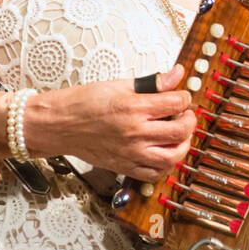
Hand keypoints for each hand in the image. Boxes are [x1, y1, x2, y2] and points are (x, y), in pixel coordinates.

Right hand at [24, 66, 196, 180]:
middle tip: (186, 116)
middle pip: (180, 132)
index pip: (175, 103)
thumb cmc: (82, 104)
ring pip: (172, 157)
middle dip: (189, 121)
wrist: (59, 125)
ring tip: (179, 136)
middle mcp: (135, 133)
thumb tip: (175, 75)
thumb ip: (151, 83)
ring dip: (183, 146)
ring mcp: (131, 153)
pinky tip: (164, 154)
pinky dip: (165, 166)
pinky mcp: (124, 167)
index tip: (182, 97)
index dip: (184, 98)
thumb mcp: (118, 85)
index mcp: (133, 108)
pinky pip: (154, 174)